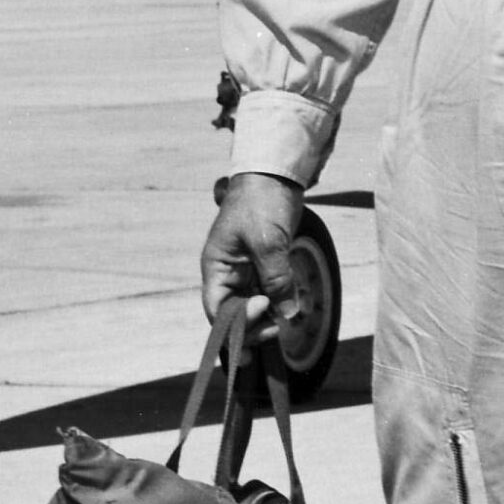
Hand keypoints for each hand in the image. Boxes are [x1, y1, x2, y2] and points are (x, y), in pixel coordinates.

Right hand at [200, 171, 305, 330]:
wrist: (275, 174)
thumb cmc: (261, 202)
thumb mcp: (267, 242)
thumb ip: (275, 279)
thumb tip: (285, 312)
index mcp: (216, 266)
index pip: (216, 308)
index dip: (233, 324)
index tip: (258, 323)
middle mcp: (227, 272)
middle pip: (232, 312)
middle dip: (251, 326)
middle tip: (275, 329)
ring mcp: (245, 269)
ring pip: (249, 305)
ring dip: (264, 318)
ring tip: (282, 323)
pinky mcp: (262, 264)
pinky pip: (265, 292)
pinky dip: (275, 304)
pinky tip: (286, 310)